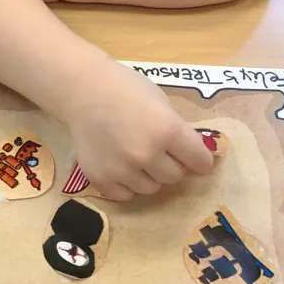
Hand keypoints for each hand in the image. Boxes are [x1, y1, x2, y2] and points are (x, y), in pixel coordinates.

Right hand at [66, 60, 212, 200]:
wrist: (83, 89)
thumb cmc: (126, 88)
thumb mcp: (161, 102)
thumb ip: (177, 130)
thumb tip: (192, 155)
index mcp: (167, 130)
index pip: (200, 161)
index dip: (200, 159)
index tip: (196, 157)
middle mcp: (147, 154)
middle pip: (175, 176)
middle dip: (172, 164)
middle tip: (159, 150)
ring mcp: (123, 170)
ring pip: (152, 188)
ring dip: (150, 175)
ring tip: (136, 154)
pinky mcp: (101, 179)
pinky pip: (126, 195)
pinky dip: (127, 184)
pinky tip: (120, 164)